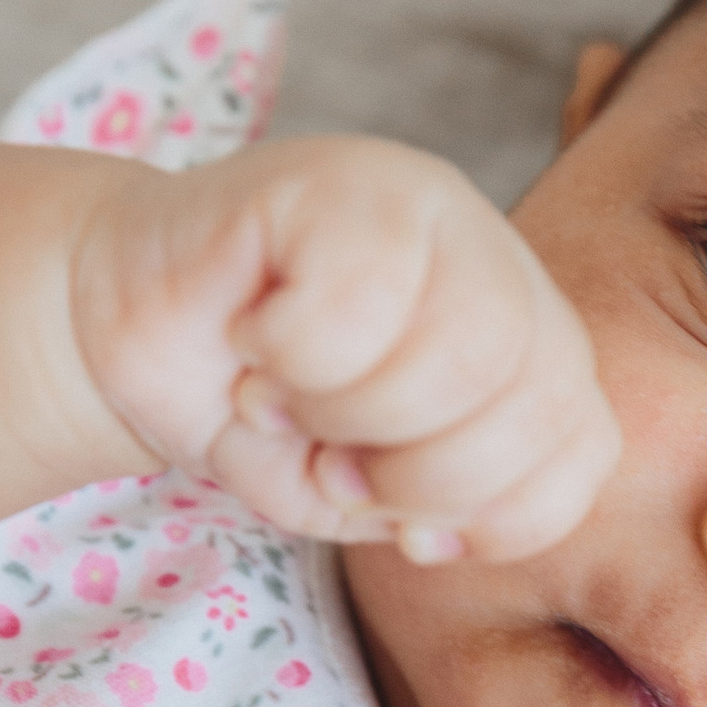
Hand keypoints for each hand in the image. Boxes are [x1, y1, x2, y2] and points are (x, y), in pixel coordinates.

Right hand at [70, 136, 619, 560]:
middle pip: (533, 395)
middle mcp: (494, 260)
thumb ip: (430, 513)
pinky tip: (247, 335)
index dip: (495, 515)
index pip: (584, 445)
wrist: (123, 326)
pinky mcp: (337, 178)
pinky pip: (355, 292)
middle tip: (329, 460)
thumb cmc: (252, 408)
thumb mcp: (356, 493)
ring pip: (460, 347)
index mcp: (526, 342)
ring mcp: (425, 206)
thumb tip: (436, 524)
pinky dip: (285, 350)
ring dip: (345, 410)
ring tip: (277, 395)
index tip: (403, 529)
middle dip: (418, 474)